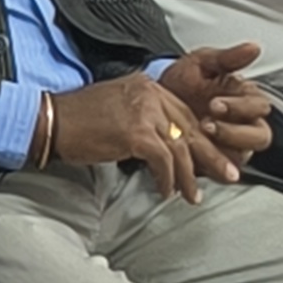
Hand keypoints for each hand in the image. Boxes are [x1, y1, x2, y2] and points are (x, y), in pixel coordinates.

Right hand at [43, 69, 242, 202]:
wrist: (51, 121)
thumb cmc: (78, 120)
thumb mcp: (117, 107)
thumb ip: (143, 117)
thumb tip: (164, 145)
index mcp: (148, 87)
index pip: (185, 115)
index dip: (202, 140)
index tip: (213, 158)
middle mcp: (150, 95)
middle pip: (191, 129)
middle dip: (211, 157)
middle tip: (231, 175)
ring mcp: (143, 112)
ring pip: (180, 148)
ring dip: (189, 176)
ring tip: (193, 196)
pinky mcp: (135, 133)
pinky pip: (163, 161)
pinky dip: (167, 179)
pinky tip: (165, 191)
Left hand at [157, 42, 274, 161]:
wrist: (151, 99)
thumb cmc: (181, 81)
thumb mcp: (201, 63)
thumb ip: (228, 58)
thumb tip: (254, 48)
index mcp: (245, 99)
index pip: (259, 107)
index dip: (240, 107)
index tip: (216, 103)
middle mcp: (243, 124)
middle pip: (259, 136)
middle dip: (234, 131)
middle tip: (207, 123)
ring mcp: (230, 144)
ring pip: (243, 155)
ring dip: (222, 148)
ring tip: (199, 137)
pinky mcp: (215, 161)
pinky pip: (221, 170)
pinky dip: (208, 164)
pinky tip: (192, 154)